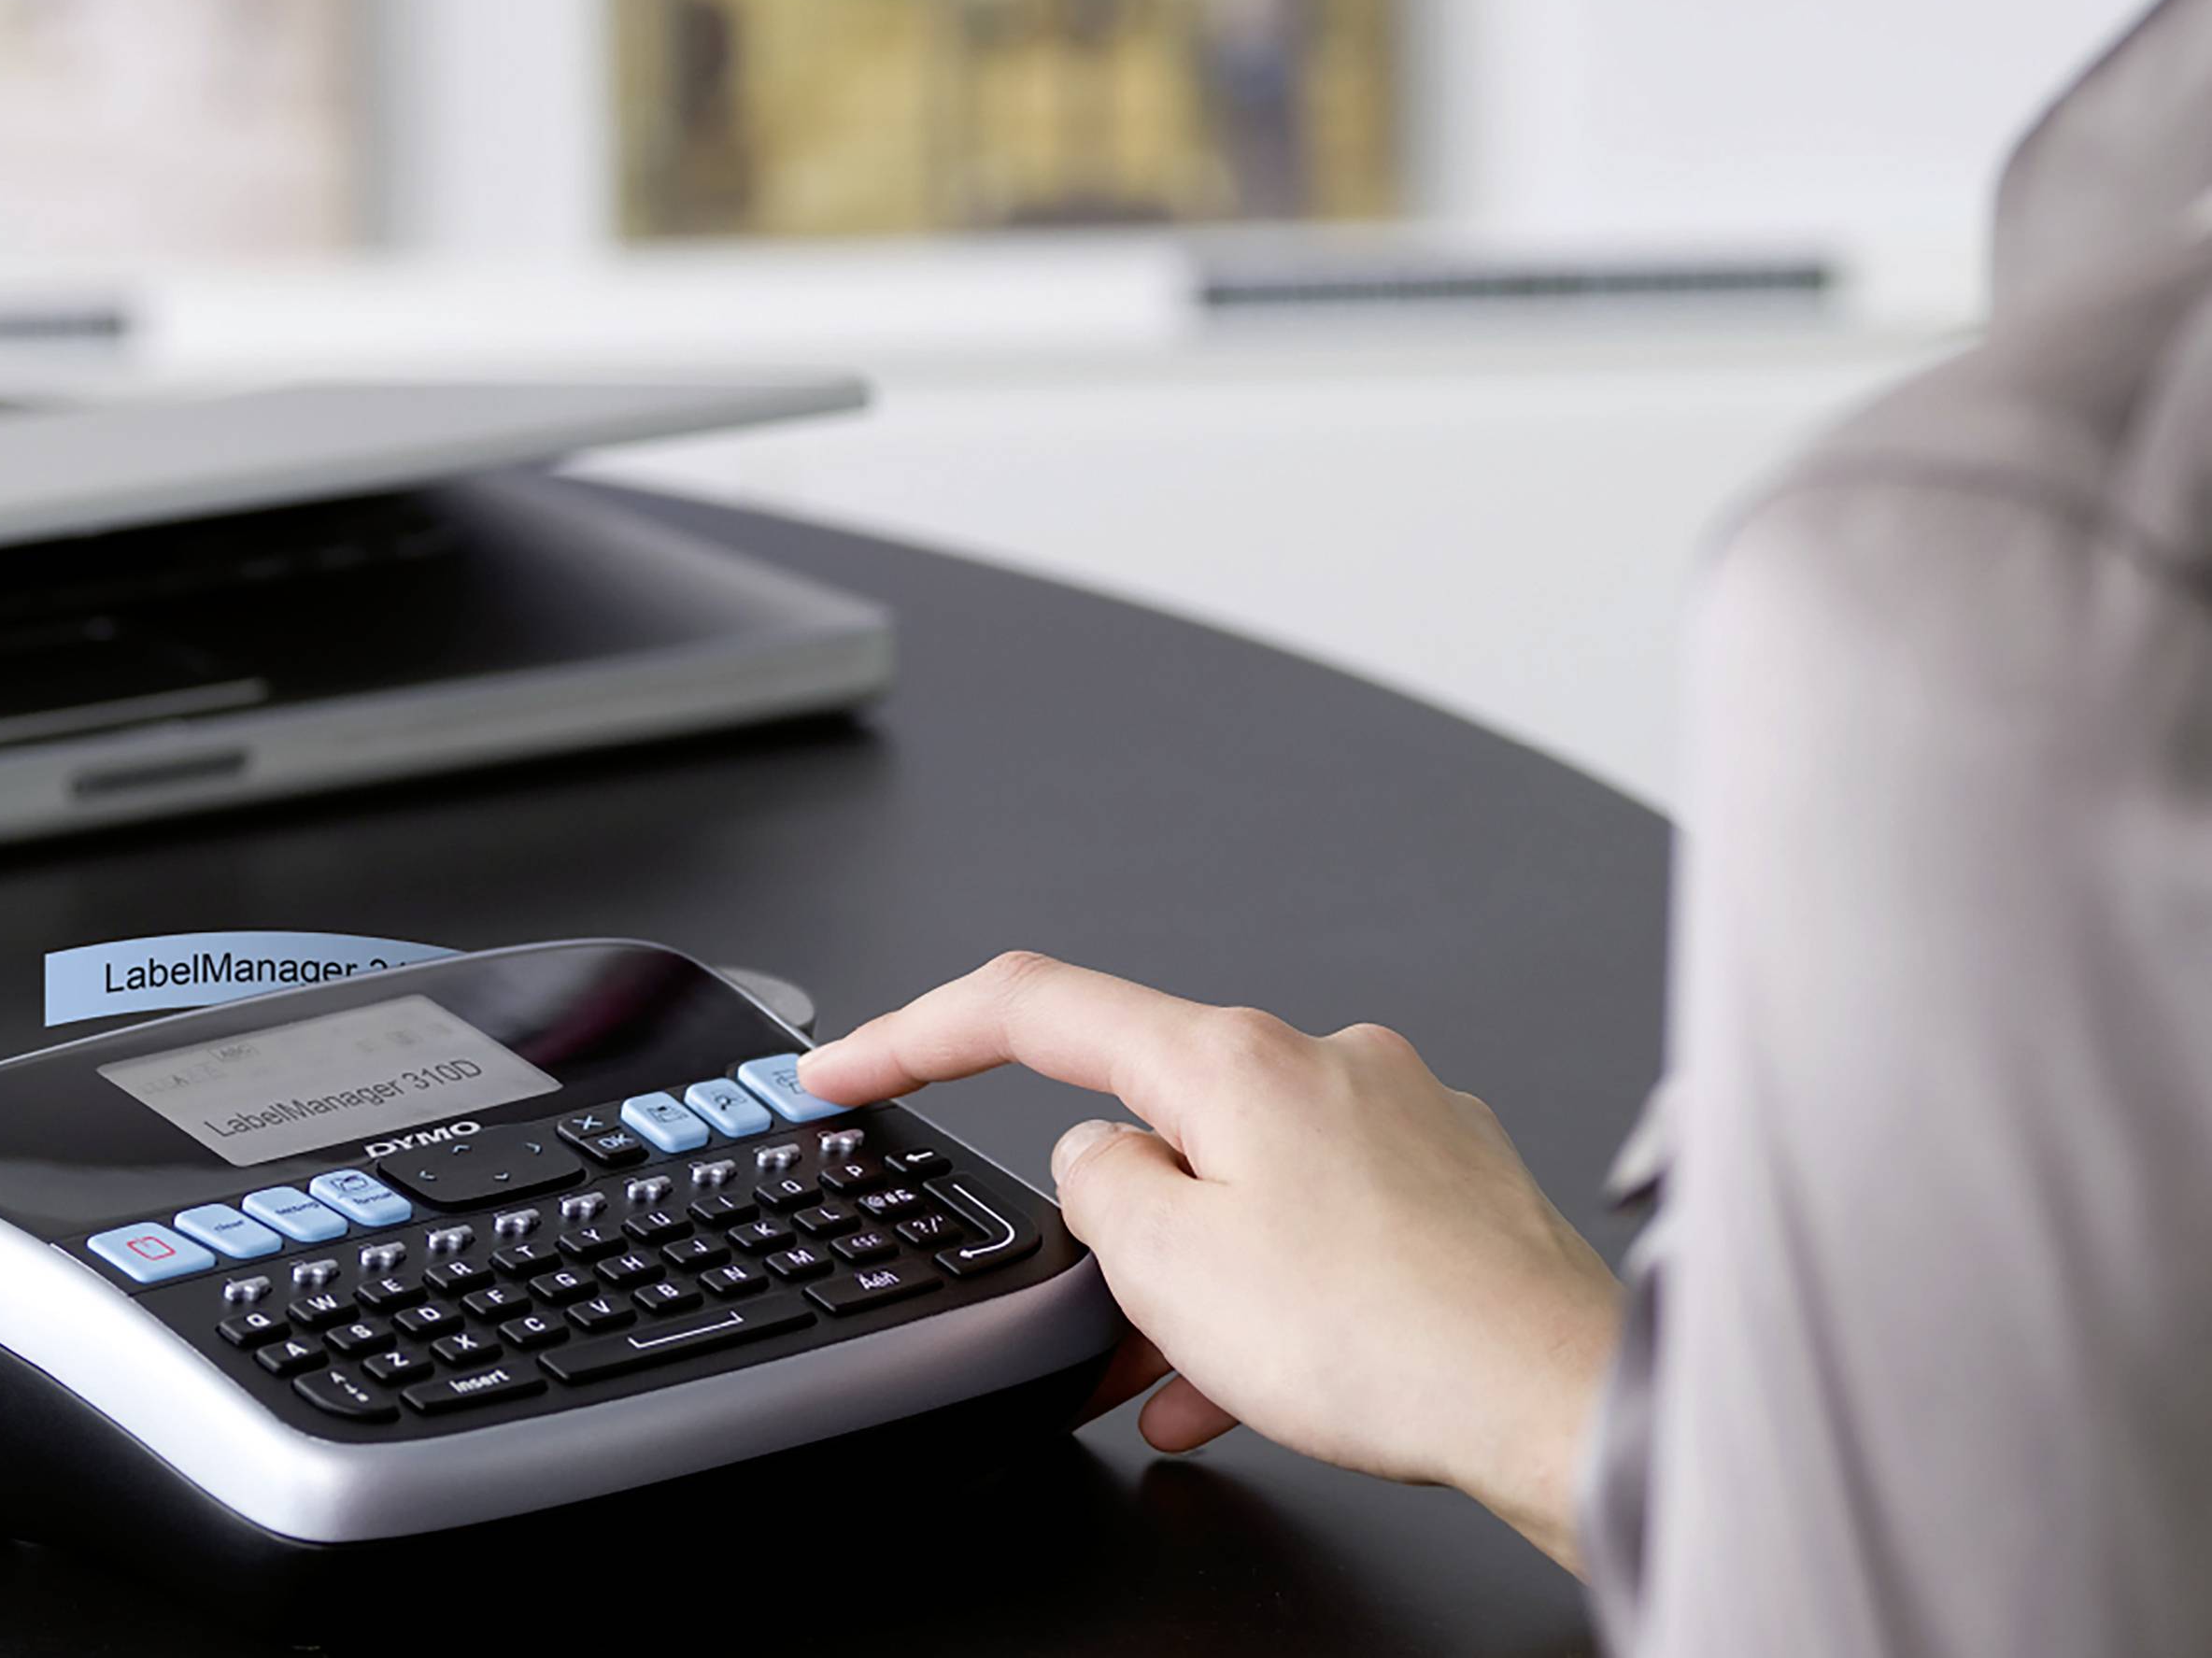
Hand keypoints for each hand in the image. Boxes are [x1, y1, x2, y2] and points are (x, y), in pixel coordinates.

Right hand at [798, 953, 1622, 1573]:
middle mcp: (1318, 1057)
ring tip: (1194, 1382)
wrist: (1564, 1403)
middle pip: (1154, 1114)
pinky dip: (1276, 1294)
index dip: (916, 1034)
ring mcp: (1392, 1113)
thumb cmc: (1391, 1337)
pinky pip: (1320, 1224)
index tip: (848, 1066)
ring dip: (1200, 1277)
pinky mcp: (1447, 1181)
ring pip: (1241, 1183)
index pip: (1035, 1009)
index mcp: (1232, 1057)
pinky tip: (1261, 1388)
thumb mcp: (1172, 1270)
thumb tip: (1101, 1166)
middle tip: (1108, 1319)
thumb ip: (1098, 1192)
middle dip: (1115, 1220)